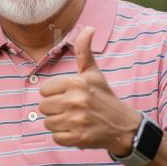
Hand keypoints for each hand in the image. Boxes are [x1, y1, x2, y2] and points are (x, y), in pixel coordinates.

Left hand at [39, 26, 141, 154]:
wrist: (123, 126)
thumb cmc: (104, 96)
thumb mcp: (94, 73)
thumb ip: (84, 51)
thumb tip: (89, 27)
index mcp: (76, 83)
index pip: (44, 90)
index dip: (54, 94)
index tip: (67, 95)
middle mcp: (76, 101)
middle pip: (43, 107)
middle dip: (54, 109)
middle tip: (70, 109)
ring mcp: (77, 120)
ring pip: (48, 123)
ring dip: (58, 123)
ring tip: (73, 120)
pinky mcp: (78, 138)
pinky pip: (56, 138)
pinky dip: (64, 136)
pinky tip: (76, 131)